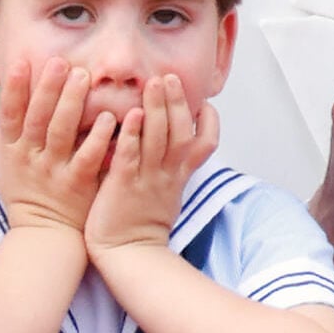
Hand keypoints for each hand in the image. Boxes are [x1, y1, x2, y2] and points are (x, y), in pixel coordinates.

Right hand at [0, 57, 115, 233]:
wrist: (45, 238)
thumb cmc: (28, 199)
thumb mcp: (7, 172)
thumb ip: (4, 144)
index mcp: (12, 152)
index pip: (8, 115)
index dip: (13, 90)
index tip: (20, 63)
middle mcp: (30, 159)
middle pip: (37, 118)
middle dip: (47, 88)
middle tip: (60, 62)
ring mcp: (54, 172)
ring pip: (61, 132)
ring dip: (71, 103)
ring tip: (82, 77)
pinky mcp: (77, 185)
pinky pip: (87, 157)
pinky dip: (97, 137)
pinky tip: (108, 117)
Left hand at [84, 74, 217, 253]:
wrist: (128, 255)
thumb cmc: (141, 222)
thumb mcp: (167, 191)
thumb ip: (170, 163)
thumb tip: (170, 136)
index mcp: (180, 174)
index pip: (206, 143)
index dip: (209, 121)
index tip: (204, 101)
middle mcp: (168, 174)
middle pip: (181, 132)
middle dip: (178, 102)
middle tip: (170, 77)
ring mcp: (148, 180)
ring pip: (160, 139)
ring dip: (158, 109)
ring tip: (154, 83)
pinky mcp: (124, 187)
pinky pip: (132, 157)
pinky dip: (133, 135)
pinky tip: (130, 116)